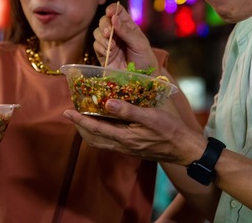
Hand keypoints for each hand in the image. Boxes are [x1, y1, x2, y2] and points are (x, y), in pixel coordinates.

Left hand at [63, 100, 201, 164]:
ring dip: (88, 131)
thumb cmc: (170, 130)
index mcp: (124, 137)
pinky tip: (103, 124)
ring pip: (100, 142)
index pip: (95, 129)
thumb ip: (129, 110)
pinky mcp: (132, 148)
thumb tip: (108, 103)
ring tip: (83, 118)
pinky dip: (100, 134)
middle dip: (80, 127)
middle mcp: (122, 146)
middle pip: (93, 138)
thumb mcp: (151, 116)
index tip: (67, 112)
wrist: (184, 150)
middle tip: (72, 113)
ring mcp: (127, 149)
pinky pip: (108, 143)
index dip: (79, 120)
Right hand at [93, 3, 157, 69]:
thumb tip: (113, 18)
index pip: (117, 11)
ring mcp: (109, 43)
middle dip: (104, 25)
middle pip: (104, 21)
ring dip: (101, 37)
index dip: (112, 9)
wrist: (142, 78)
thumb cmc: (145, 59)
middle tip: (108, 33)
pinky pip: (96, 45)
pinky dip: (100, 47)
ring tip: (111, 47)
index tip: (110, 13)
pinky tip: (109, 52)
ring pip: (97, 32)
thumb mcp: (139, 44)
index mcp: (128, 26)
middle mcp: (117, 32)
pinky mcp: (103, 54)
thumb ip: (126, 31)